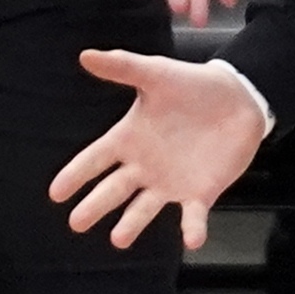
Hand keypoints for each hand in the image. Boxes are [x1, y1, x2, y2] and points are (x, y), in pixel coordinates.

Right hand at [51, 51, 264, 249]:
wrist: (238, 97)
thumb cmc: (192, 86)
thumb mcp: (157, 74)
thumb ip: (123, 67)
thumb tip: (86, 55)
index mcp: (129, 139)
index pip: (94, 160)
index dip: (76, 175)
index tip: (56, 193)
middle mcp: (144, 167)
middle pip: (113, 190)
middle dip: (95, 206)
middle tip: (77, 222)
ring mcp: (170, 182)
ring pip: (145, 209)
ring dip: (133, 224)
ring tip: (119, 239)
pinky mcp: (200, 192)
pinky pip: (193, 215)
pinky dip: (192, 228)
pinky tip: (192, 239)